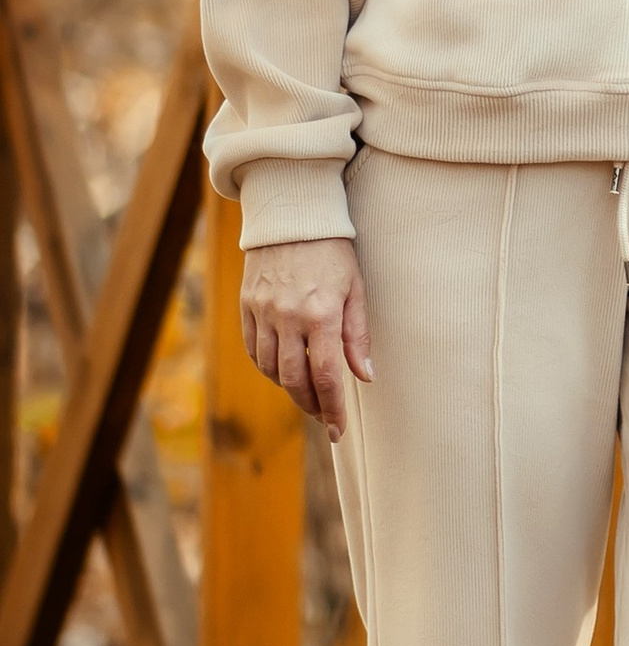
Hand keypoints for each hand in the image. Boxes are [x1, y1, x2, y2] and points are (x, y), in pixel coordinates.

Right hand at [240, 238, 372, 442]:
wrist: (292, 216)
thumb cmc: (333, 251)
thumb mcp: (355, 288)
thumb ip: (357, 335)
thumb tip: (365, 376)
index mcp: (320, 314)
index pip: (325, 376)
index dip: (332, 408)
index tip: (338, 429)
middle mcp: (287, 317)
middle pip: (294, 380)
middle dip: (310, 405)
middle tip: (325, 417)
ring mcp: (262, 312)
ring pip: (270, 369)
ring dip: (289, 389)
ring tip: (308, 394)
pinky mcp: (247, 306)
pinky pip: (253, 350)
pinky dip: (268, 368)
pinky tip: (283, 371)